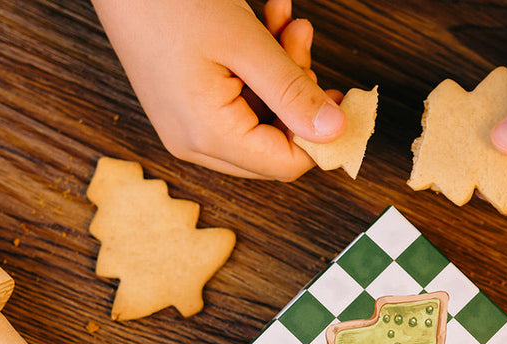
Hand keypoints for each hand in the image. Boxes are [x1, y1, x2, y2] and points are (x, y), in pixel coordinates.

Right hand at [91, 0, 345, 179]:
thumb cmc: (169, 0)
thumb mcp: (245, 43)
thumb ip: (293, 92)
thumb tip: (334, 131)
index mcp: (208, 135)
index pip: (286, 164)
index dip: (320, 136)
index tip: (338, 96)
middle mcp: (194, 144)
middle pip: (274, 147)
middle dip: (298, 97)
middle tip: (302, 40)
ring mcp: (186, 130)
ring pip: (259, 123)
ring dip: (281, 77)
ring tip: (285, 24)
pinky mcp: (184, 112)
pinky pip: (237, 107)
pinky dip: (257, 73)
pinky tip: (265, 28)